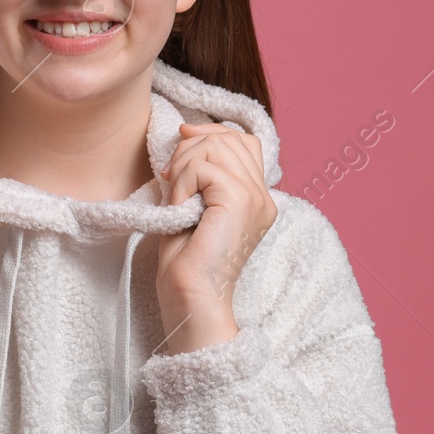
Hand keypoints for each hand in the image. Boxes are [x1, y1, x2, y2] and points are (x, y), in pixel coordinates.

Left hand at [155, 122, 276, 352]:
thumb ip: (197, 172)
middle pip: (228, 138)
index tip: (180, 143)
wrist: (191, 300)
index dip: (209, 133)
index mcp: (256, 197)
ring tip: (175, 196)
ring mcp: (256, 199)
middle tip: (170, 180)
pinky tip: (178, 208)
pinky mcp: (239, 203)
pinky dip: (182, 181)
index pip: (242, 140)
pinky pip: (205, 167)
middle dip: (189, 148)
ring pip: (217, 145)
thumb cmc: (186, 262)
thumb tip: (186, 133)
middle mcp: (263, 196)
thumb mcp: (191, 205)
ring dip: (184, 165)